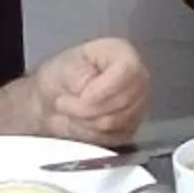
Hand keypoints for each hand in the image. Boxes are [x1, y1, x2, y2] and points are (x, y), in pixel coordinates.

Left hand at [31, 37, 149, 143]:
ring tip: (69, 112)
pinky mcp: (131, 129)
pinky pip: (113, 138)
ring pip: (116, 122)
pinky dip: (89, 134)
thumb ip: (78, 74)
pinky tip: (78, 123)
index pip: (129, 70)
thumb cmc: (62, 76)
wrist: (55, 100)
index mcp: (123, 54)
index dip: (104, 88)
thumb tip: (88, 85)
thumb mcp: (63, 66)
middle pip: (123, 100)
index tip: (80, 96)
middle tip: (62, 103)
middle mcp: (138, 80)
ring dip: (85, 121)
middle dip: (86, 108)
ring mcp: (138, 106)